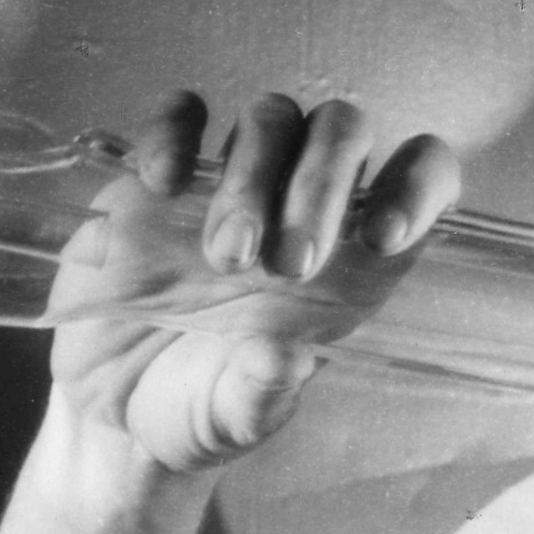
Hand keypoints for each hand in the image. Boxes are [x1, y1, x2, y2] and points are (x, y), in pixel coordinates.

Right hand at [46, 89, 461, 478]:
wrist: (114, 408)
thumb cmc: (200, 408)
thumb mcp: (236, 419)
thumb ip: (262, 394)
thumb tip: (281, 356)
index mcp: (351, 264)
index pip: (420, 182)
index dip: (418, 187)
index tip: (383, 237)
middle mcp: (300, 208)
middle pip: (342, 132)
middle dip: (322, 186)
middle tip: (288, 267)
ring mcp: (232, 183)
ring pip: (271, 119)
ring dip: (253, 177)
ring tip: (225, 256)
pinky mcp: (162, 176)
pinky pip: (180, 114)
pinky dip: (174, 133)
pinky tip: (163, 184)